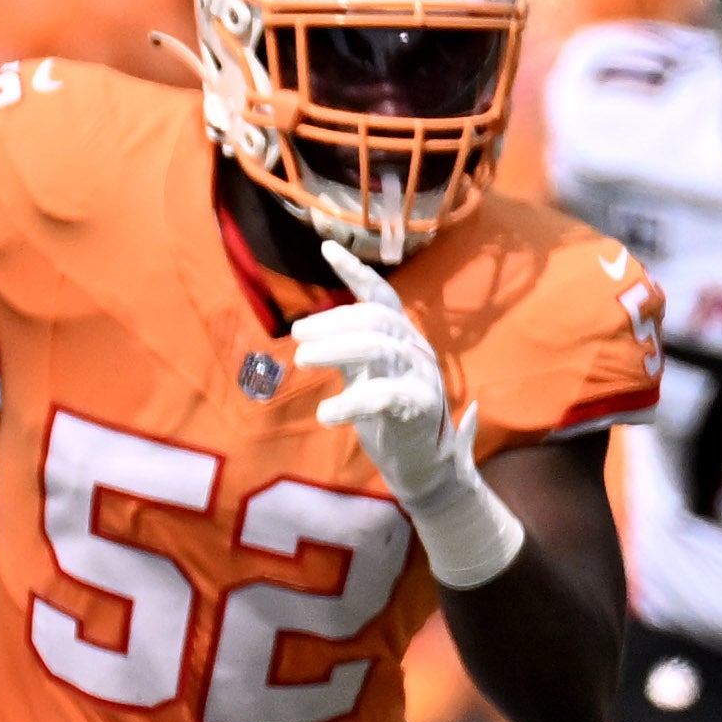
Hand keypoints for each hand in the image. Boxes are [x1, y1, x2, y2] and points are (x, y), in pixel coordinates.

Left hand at [304, 242, 524, 588]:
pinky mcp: (423, 409)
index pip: (382, 297)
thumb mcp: (367, 379)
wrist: (425, 472)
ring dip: (336, 347)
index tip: (327, 249)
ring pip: (380, 347)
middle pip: (377, 319)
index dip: (356, 272)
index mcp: (403, 340)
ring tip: (302, 358)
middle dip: (333, 321)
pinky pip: (386, 395)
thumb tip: (312, 331)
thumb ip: (350, 354)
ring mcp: (423, 377)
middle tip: (296, 335)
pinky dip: (352, 402)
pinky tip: (326, 414)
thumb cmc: (391, 424)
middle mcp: (416, 351)